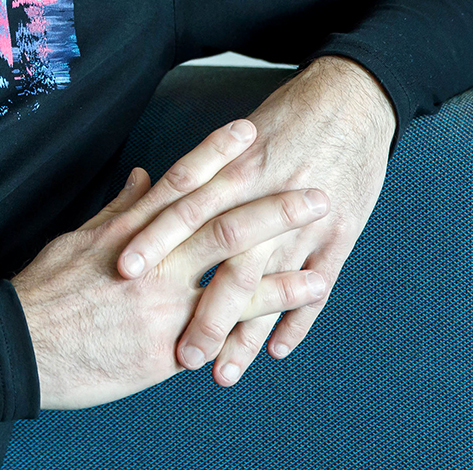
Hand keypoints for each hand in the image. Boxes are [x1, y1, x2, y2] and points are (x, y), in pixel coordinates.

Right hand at [11, 119, 330, 409]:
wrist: (19, 346)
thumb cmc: (43, 294)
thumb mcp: (76, 241)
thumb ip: (118, 211)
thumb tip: (144, 178)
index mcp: (127, 231)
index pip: (179, 183)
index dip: (214, 154)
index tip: (247, 130)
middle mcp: (150, 261)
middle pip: (220, 221)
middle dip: (271, 203)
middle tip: (315, 187)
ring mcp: (160, 302)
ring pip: (233, 273)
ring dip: (284, 260)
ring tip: (325, 252)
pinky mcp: (165, 343)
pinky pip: (226, 325)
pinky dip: (267, 311)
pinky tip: (299, 300)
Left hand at [114, 56, 395, 385]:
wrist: (350, 98)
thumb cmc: (285, 118)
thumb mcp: (234, 141)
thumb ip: (194, 175)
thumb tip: (145, 194)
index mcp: (233, 169)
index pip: (183, 210)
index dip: (153, 240)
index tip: (122, 275)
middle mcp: (265, 197)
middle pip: (227, 261)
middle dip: (202, 311)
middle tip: (176, 354)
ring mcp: (306, 219)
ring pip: (270, 286)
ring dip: (246, 332)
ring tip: (223, 372)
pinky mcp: (341, 232)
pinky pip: (319, 282)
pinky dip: (298, 318)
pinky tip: (275, 350)